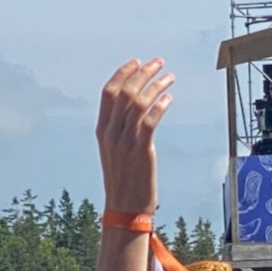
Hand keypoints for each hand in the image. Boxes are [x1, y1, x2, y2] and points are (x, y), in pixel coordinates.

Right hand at [97, 59, 174, 214]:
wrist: (124, 208)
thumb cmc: (123, 181)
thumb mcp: (115, 152)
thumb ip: (120, 131)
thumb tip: (135, 112)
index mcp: (102, 130)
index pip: (108, 92)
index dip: (122, 73)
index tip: (137, 62)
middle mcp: (111, 133)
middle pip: (125, 91)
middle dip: (143, 72)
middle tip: (158, 62)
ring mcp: (125, 141)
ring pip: (139, 102)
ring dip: (156, 85)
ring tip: (169, 77)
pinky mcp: (141, 150)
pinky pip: (150, 120)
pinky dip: (160, 105)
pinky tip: (169, 98)